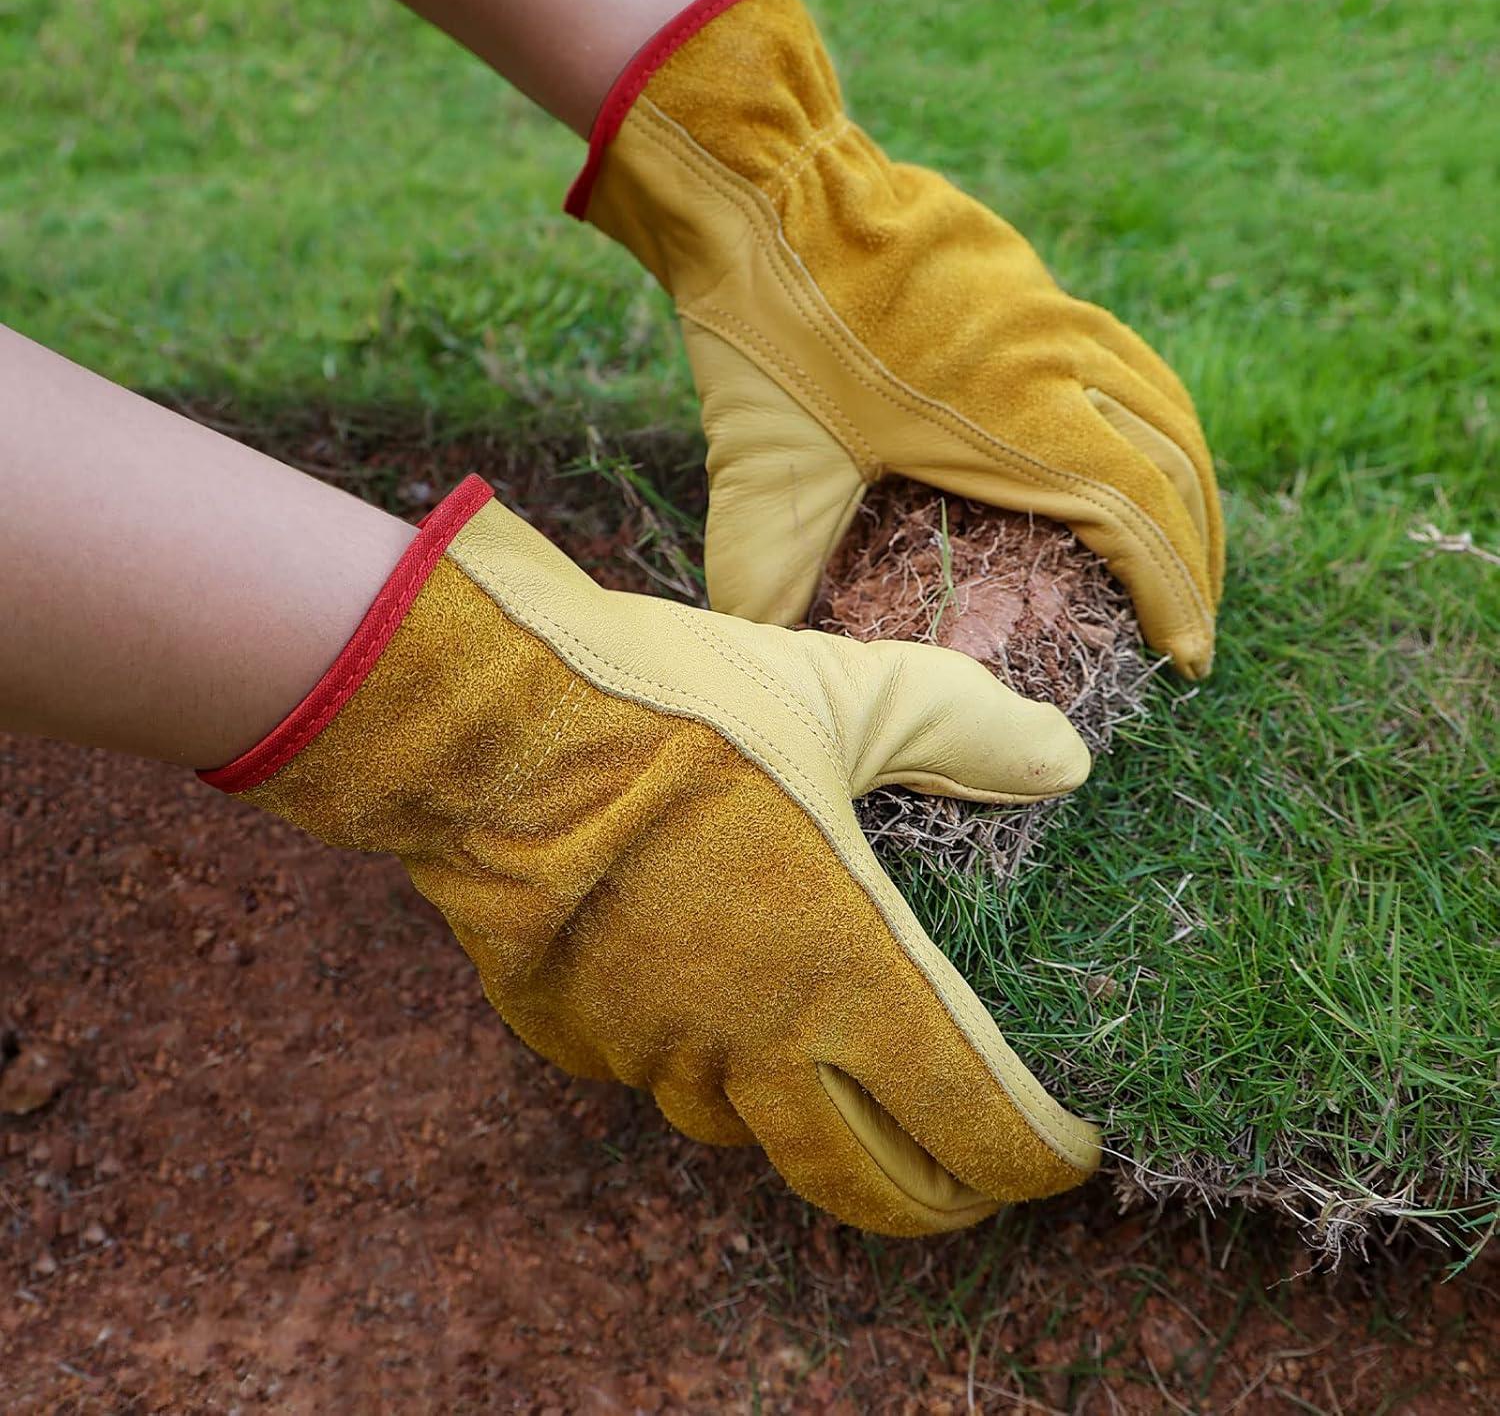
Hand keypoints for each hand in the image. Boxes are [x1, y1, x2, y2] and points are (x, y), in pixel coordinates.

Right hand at [209, 476, 1101, 1233]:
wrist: (488, 735)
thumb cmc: (675, 709)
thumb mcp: (841, 694)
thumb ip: (963, 729)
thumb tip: (1063, 756)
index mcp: (845, 974)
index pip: (973, 1126)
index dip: (1035, 1155)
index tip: (1065, 1149)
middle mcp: (754, 1046)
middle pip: (871, 1187)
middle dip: (941, 1195)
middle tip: (973, 1171)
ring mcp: (656, 1055)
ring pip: (757, 1138)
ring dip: (818, 1128)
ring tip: (845, 1086)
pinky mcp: (578, 1039)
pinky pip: (664, 1081)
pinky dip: (711, 1069)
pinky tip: (714, 1009)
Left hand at [568, 0, 1223, 677]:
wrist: (764, 184)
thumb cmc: (767, 331)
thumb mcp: (763, 469)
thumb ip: (766, 575)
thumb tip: (760, 657)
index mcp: (1015, 418)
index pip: (1136, 519)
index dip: (1174, 595)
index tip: (1190, 659)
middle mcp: (1058, 361)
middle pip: (1176, 466)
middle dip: (1199, 554)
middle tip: (1196, 625)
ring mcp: (1052, 312)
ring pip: (1167, 403)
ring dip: (1191, 483)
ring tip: (1191, 547)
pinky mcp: (1032, 283)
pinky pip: (1125, 357)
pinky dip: (1153, 418)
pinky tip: (1134, 446)